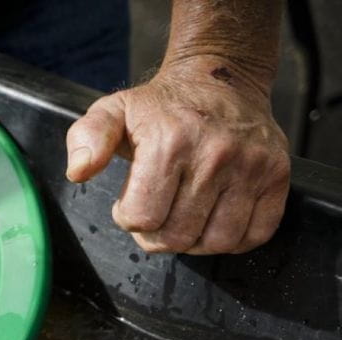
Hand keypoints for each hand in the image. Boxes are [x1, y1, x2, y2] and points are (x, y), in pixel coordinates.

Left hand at [65, 58, 289, 254]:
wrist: (220, 79)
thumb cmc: (161, 106)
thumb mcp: (113, 111)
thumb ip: (87, 139)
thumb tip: (79, 171)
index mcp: (170, 141)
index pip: (142, 218)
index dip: (128, 218)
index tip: (130, 202)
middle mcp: (215, 154)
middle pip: (177, 236)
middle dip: (157, 235)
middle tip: (156, 214)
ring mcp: (251, 166)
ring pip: (216, 242)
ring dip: (193, 242)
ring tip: (183, 218)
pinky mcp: (278, 176)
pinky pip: (255, 235)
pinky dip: (232, 240)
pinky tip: (214, 220)